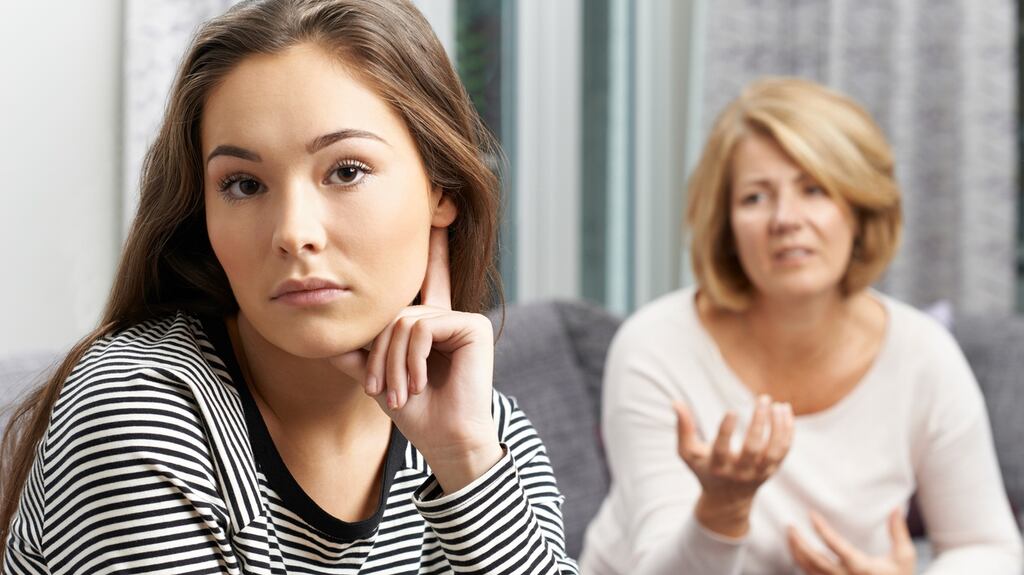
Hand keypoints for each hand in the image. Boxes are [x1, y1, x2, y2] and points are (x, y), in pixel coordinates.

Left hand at [330, 227, 502, 493]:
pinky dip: (411, 358)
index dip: (434, 245)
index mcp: (430, 322)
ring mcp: (463, 317)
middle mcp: (447, 314)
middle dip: (381, 354)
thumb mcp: (376, 376)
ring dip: (392, 362)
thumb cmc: (415, 412)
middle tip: (382, 390)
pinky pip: (423, 326)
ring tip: (398, 392)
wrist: (443, 438)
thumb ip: (355, 352)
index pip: (429, 276)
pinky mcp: (473, 325)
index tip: (440, 210)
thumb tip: (323, 335)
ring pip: (405, 320)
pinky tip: (418, 381)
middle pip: (394, 312)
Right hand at [674, 395, 793, 536]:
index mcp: (718, 466)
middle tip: (763, 398)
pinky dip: (787, 431)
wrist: (728, 500)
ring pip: (774, 451)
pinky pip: (784, 450)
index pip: (722, 449)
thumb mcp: (689, 453)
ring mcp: (759, 473)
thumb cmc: (705, 468)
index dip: (726, 430)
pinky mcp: (772, 470)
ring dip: (779, 427)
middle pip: (754, 449)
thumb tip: (676, 402)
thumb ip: (683, 428)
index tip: (732, 411)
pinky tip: (785, 411)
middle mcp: (740, 471)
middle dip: (759, 423)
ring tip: (778, 404)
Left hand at [788, 509, 915, 574]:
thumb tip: (896, 508)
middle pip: (814, 560)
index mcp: (862, 567)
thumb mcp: (904, 557)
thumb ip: (898, 532)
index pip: (836, 545)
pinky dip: (801, 564)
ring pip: (809, 570)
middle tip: (790, 526)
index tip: (811, 514)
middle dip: (799, 542)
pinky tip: (797, 552)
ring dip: (796, 553)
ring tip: (790, 536)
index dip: (821, 529)